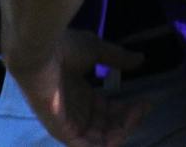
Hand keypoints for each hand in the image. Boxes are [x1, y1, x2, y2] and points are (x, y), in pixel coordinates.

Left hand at [11, 32, 147, 146]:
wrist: (39, 50)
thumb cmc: (62, 48)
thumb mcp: (95, 50)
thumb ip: (116, 58)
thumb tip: (140, 59)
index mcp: (81, 95)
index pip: (108, 112)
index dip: (128, 110)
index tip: (146, 101)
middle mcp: (76, 112)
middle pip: (107, 127)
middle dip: (128, 121)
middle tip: (143, 108)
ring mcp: (68, 123)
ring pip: (99, 139)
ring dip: (120, 132)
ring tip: (135, 116)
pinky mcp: (62, 130)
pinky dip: (105, 144)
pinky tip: (120, 132)